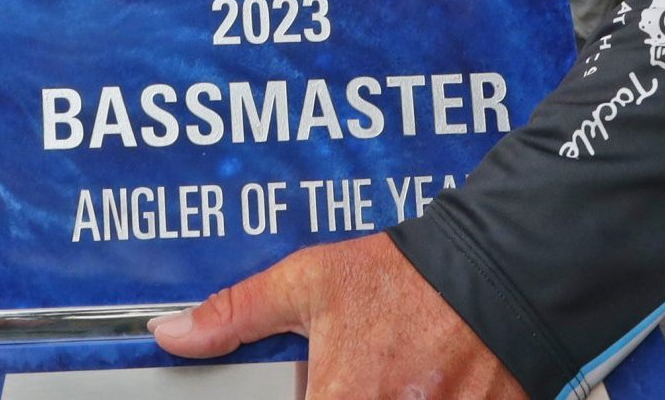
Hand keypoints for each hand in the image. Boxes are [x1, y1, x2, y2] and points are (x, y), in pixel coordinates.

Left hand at [149, 231, 529, 399]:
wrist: (493, 277)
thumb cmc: (400, 280)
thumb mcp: (308, 281)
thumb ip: (237, 315)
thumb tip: (171, 334)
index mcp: (342, 399)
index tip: (304, 389)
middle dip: (329, 394)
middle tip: (339, 373)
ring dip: (375, 396)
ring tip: (379, 371)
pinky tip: (410, 384)